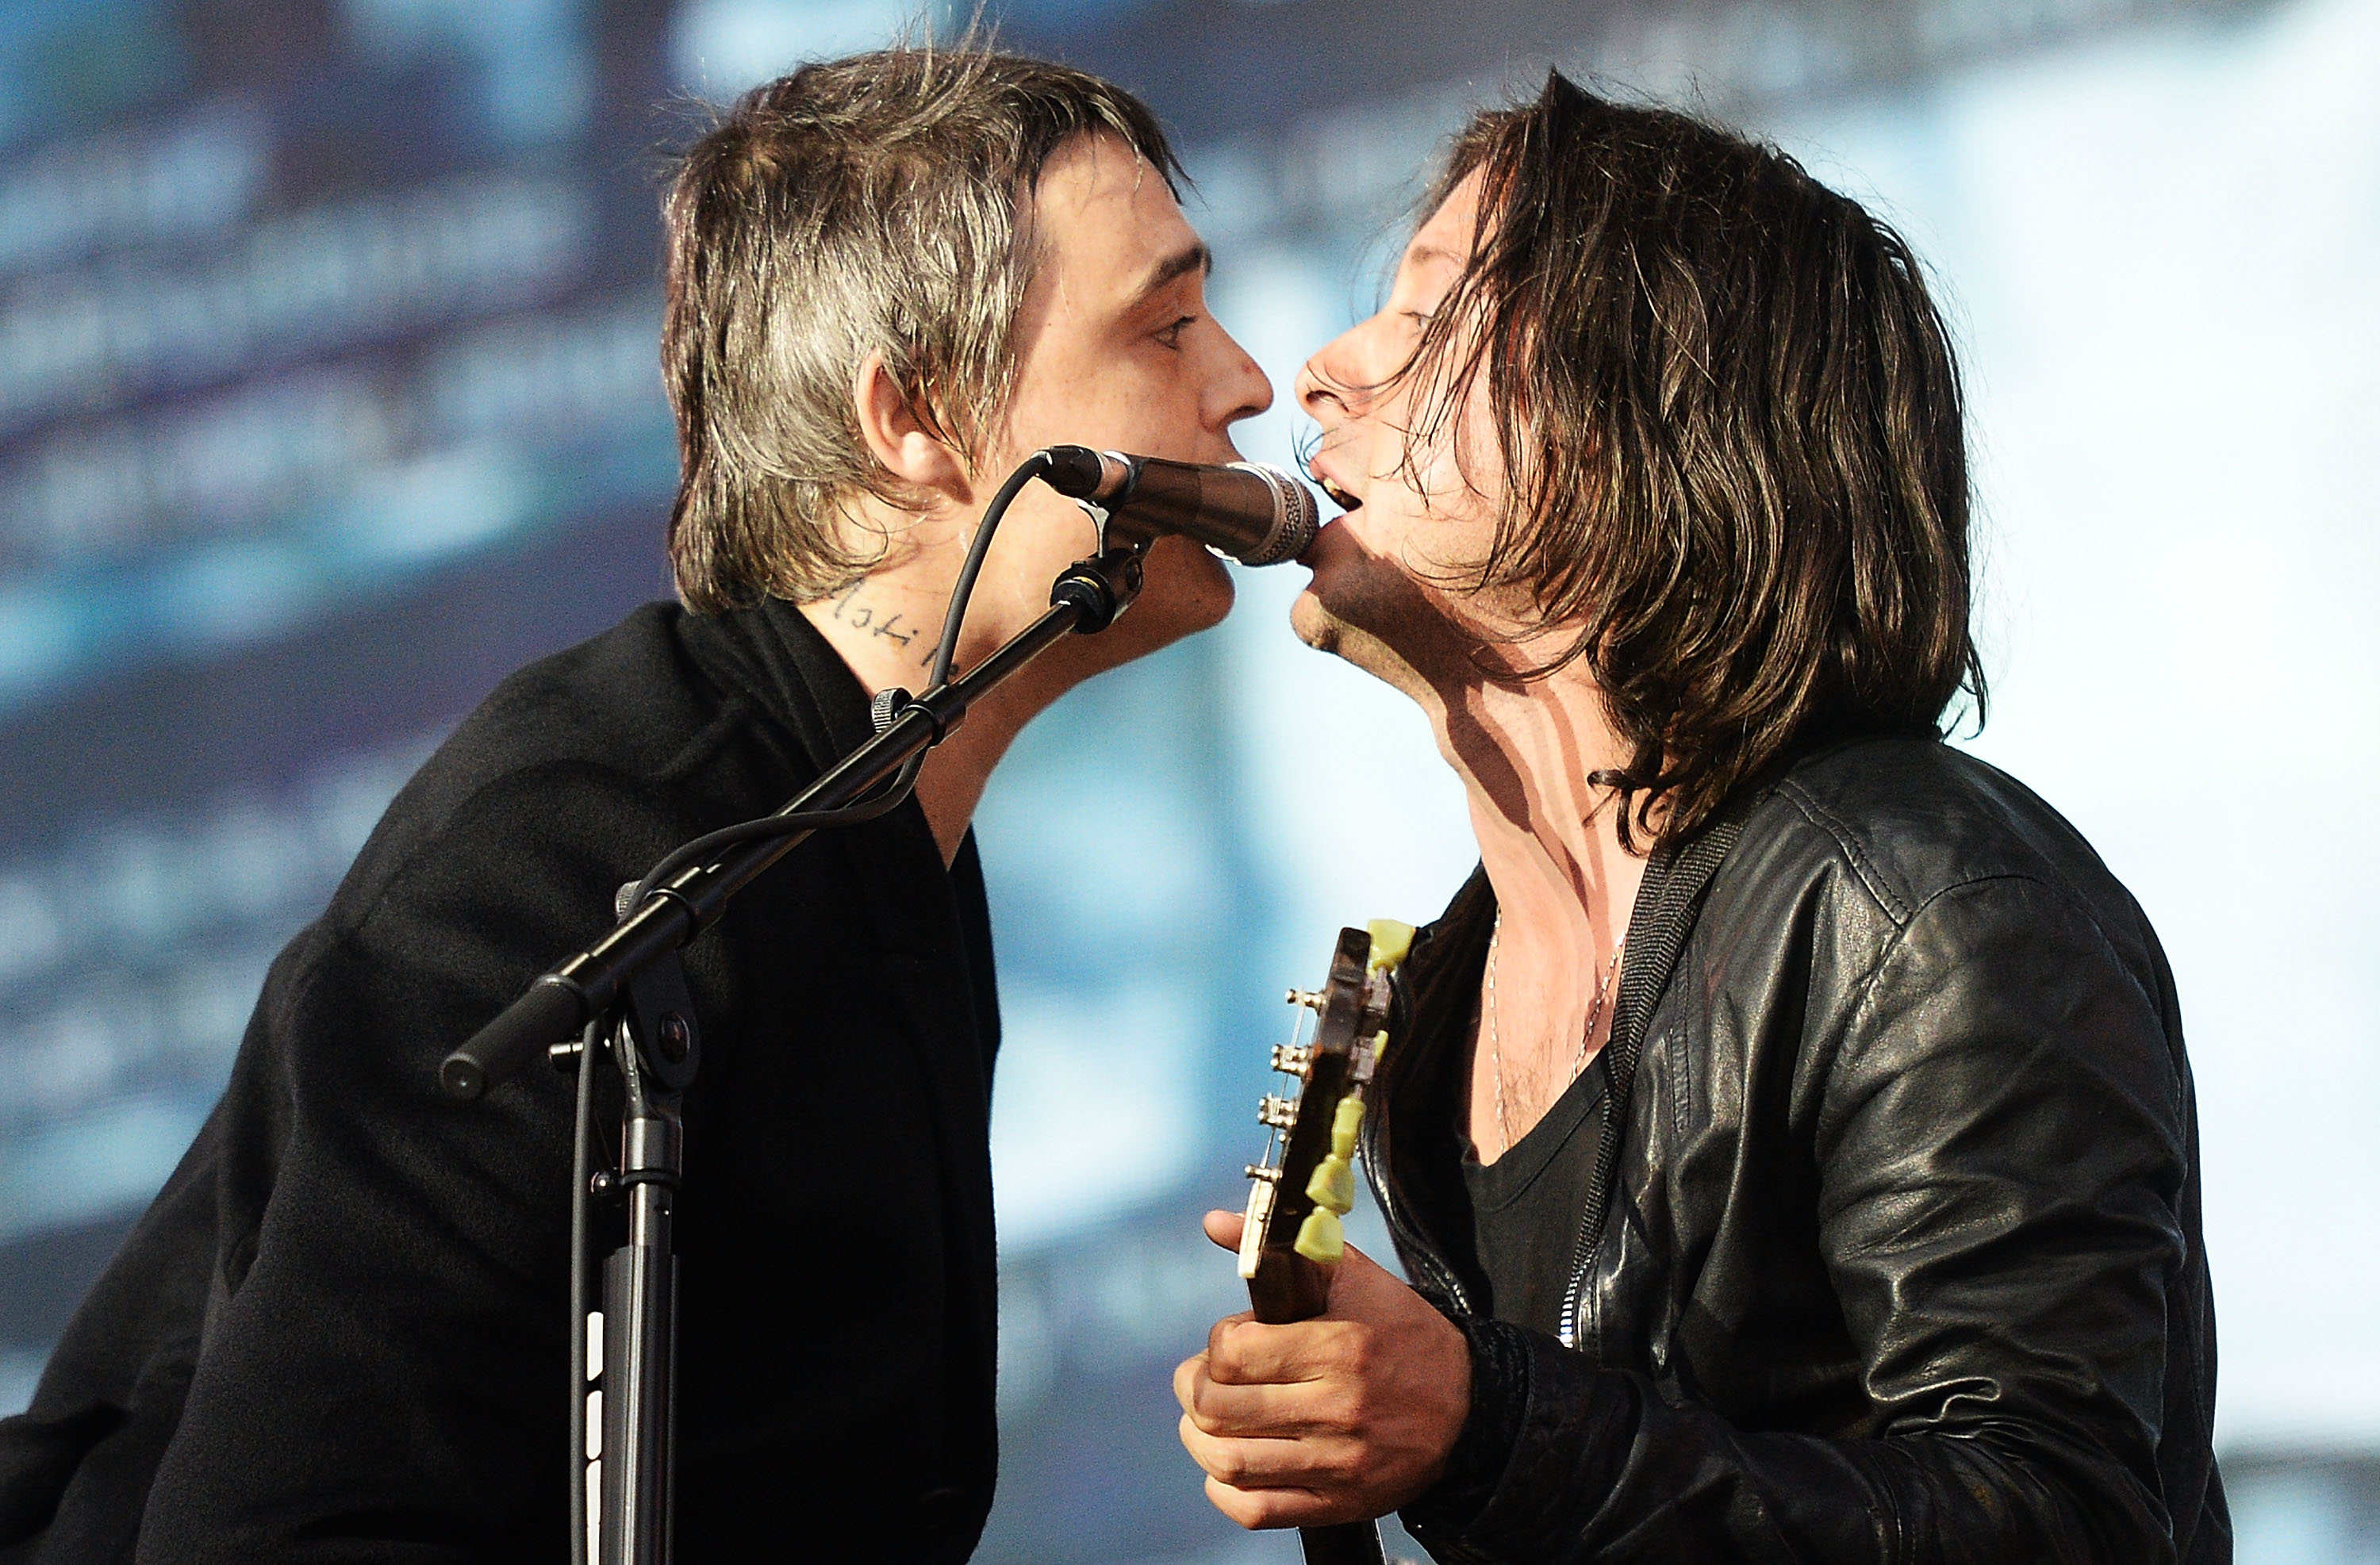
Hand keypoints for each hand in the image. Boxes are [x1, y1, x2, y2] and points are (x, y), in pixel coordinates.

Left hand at [1173, 1209, 1471, 1527]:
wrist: (1469, 1408)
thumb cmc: (1404, 1336)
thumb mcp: (1352, 1277)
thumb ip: (1282, 1248)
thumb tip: (1214, 1221)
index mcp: (1340, 1347)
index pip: (1232, 1352)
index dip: (1218, 1344)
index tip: (1233, 1341)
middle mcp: (1337, 1409)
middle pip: (1218, 1409)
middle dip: (1197, 1388)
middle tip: (1207, 1378)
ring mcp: (1338, 1464)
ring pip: (1227, 1463)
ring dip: (1201, 1439)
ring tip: (1213, 1418)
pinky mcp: (1337, 1503)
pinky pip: (1254, 1510)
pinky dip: (1225, 1489)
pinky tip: (1233, 1463)